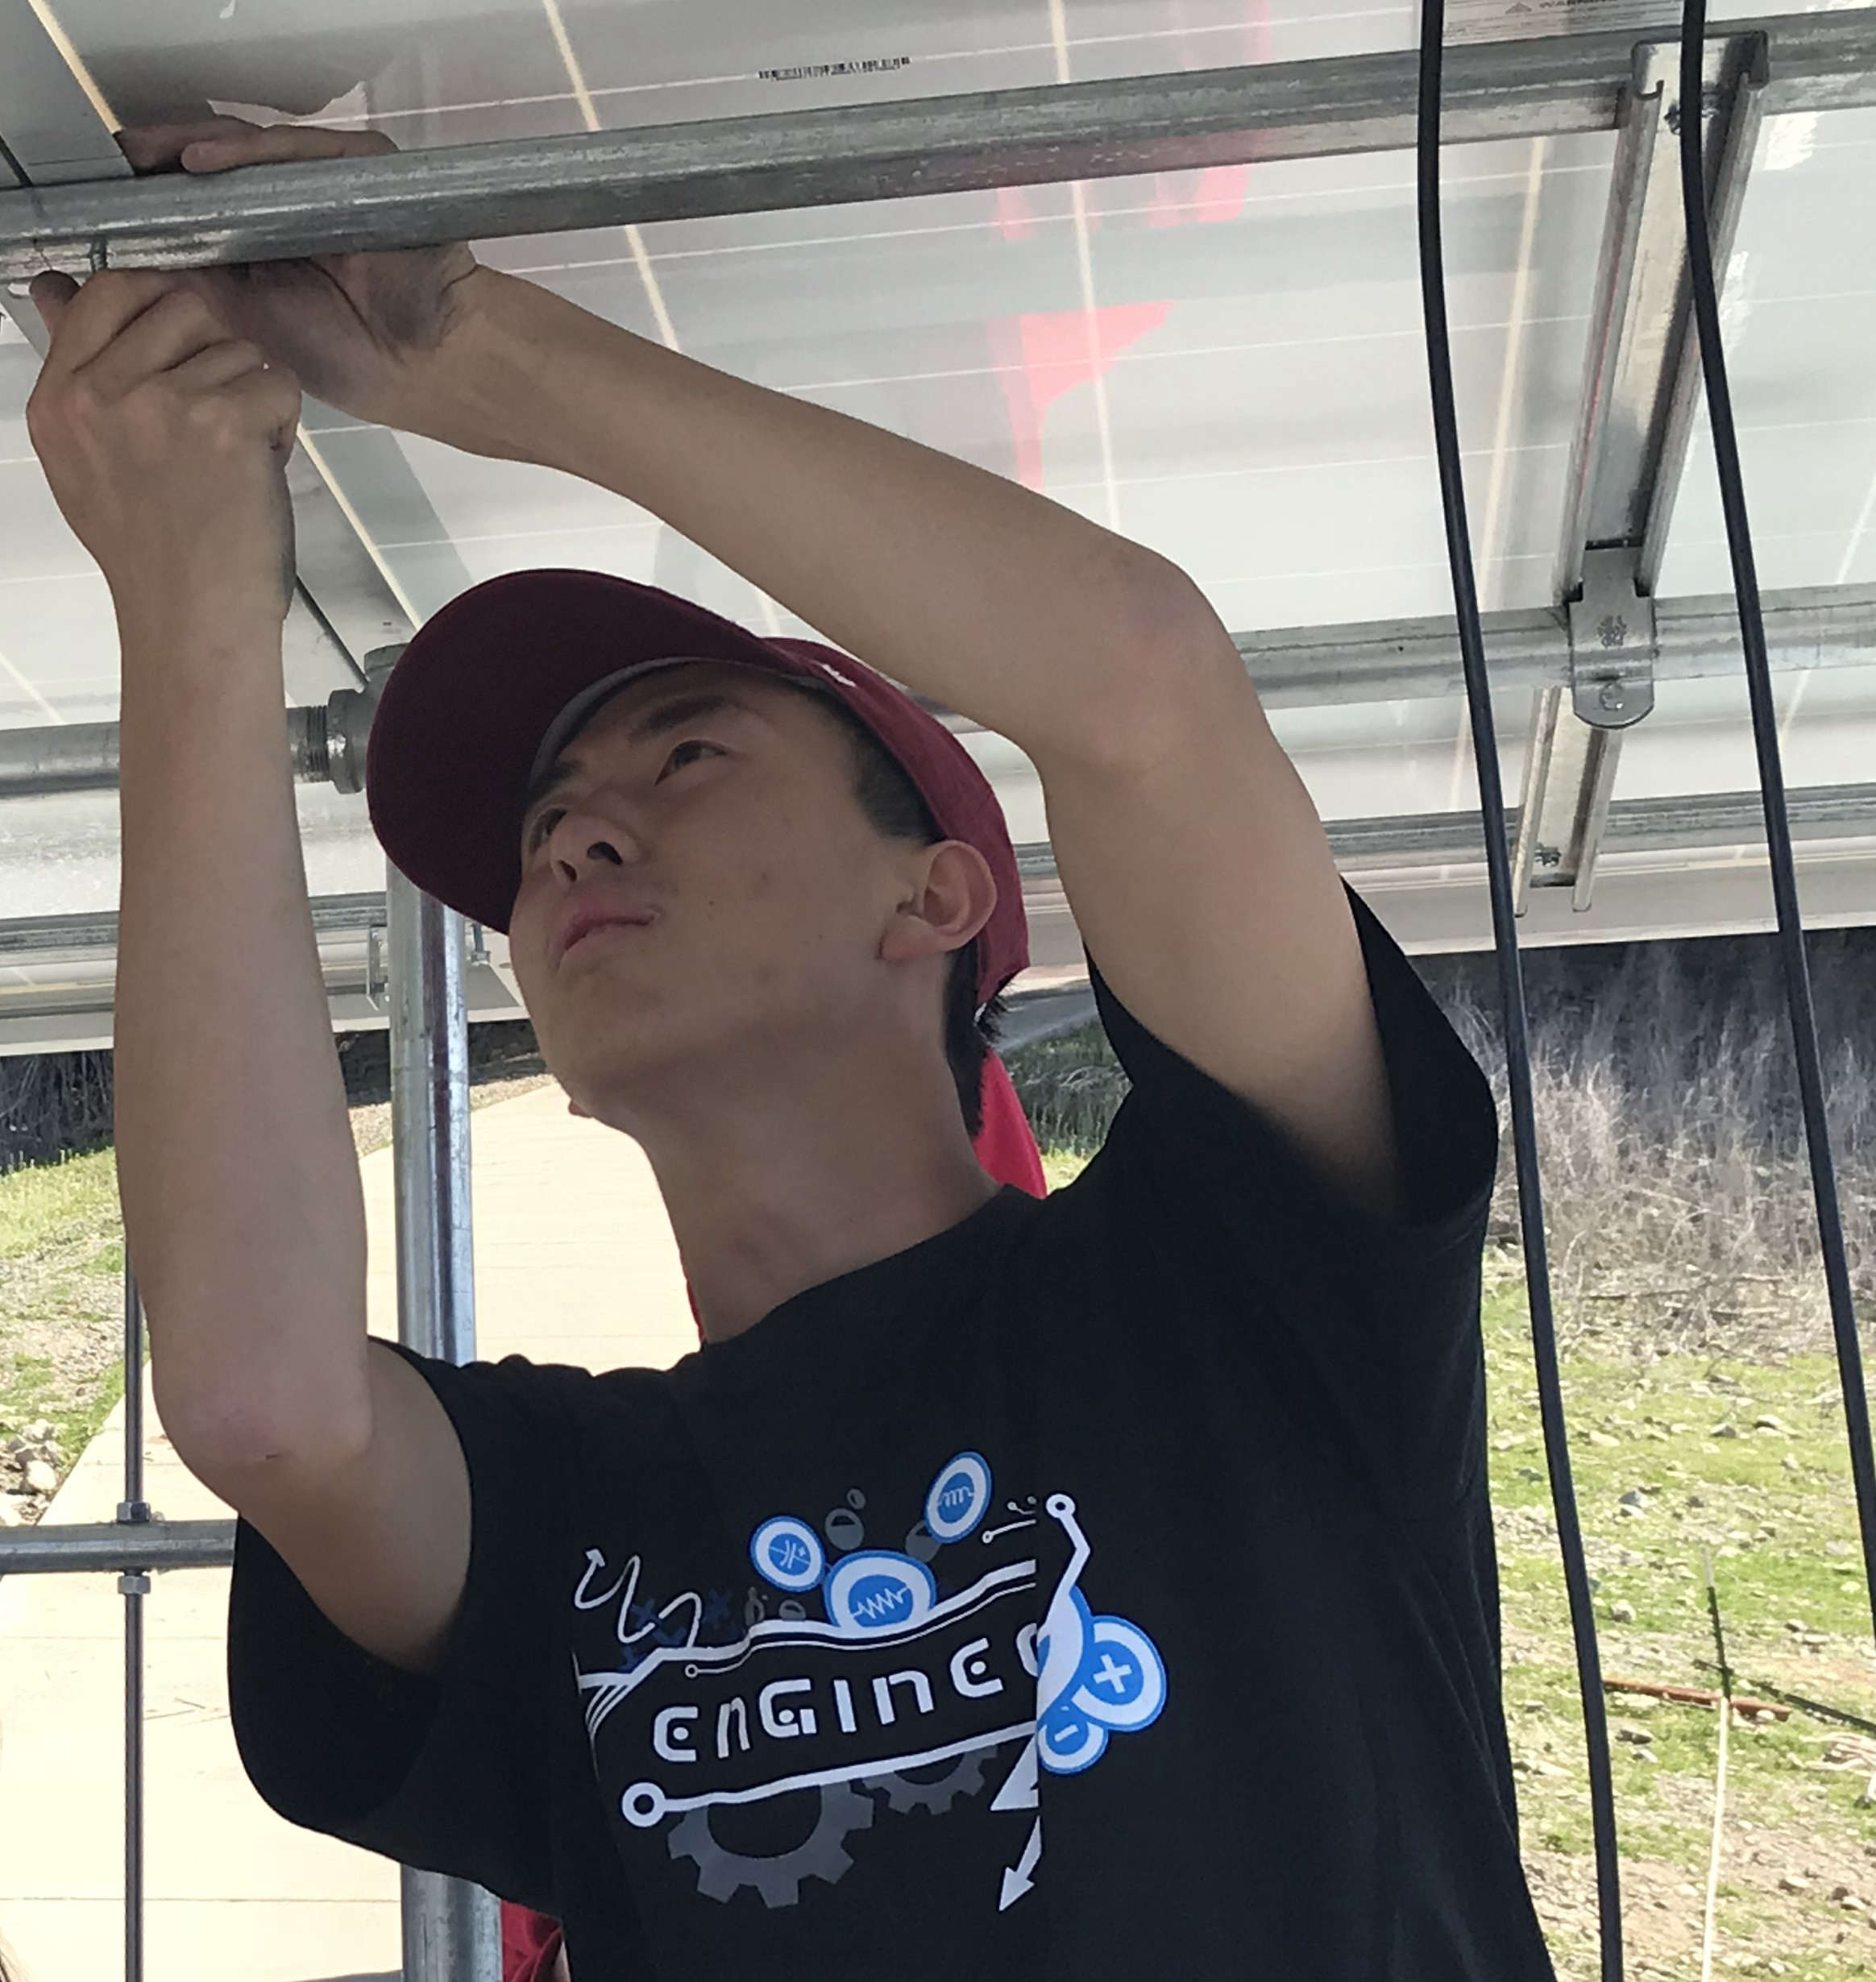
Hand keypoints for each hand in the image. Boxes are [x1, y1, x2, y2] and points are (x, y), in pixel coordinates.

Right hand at [26, 269, 302, 641]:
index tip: (184, 340)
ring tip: (234, 457)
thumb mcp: (82, 455)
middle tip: (220, 412)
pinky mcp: (222, 421)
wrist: (190, 616)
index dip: (158, 301)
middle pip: (182, 304)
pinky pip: (278, 383)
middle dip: (217, 351)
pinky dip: (284, 425)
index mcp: (60, 397)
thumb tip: (54, 290)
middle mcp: (101, 392)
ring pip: (238, 347)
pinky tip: (259, 469)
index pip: (105, 291)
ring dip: (254, 397)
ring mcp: (160, 403)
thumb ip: (79, 372)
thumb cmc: (150, 550)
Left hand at [113, 117, 481, 433]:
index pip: (205, 205)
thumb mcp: (248, 325)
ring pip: (251, 153)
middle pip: (221, 169)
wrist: (429, 364)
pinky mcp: (359, 166)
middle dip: (166, 165)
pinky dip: (247, 152)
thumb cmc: (355, 359)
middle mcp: (292, 209)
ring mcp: (327, 185)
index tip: (109, 207)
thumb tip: (124, 264)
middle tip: (120, 166)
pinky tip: (199, 162)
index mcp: (268, 247)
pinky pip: (294, 150)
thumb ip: (196, 289)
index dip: (159, 201)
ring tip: (149, 157)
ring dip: (194, 150)